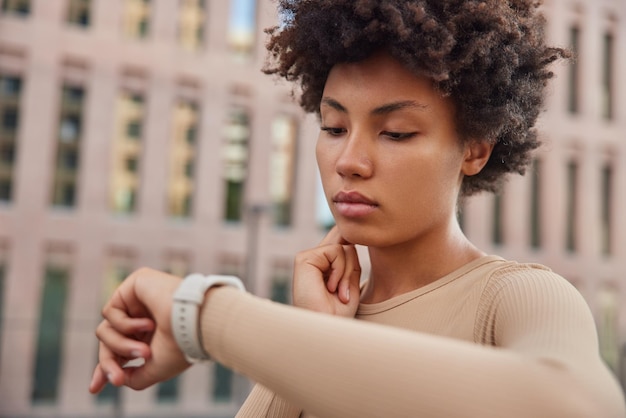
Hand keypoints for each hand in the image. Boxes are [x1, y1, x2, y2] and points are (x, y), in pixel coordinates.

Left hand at [89, 268, 190, 393]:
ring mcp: (138, 300)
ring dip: (121, 346)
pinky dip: (124, 325)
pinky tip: (148, 324)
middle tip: (118, 379)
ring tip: (145, 351)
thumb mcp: (155, 368)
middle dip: (110, 362)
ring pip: (106, 330)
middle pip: (108, 342)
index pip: (119, 350)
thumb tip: (118, 378)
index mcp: (151, 334)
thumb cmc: (181, 344)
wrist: (194, 322)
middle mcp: (143, 316)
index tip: (95, 388)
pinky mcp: (134, 284)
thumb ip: (135, 377)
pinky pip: (110, 311)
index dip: (107, 367)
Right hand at [292, 226, 361, 316]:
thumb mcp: (349, 282)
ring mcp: (307, 258)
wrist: (327, 330)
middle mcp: (314, 259)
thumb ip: (349, 259)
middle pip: (343, 239)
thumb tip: (351, 235)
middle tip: (344, 290)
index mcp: (323, 265)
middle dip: (352, 263)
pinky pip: (336, 251)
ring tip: (338, 293)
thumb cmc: (338, 314)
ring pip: (344, 247)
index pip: (342, 242)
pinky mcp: (304, 258)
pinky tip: (330, 288)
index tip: (357, 266)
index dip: (354, 247)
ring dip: (347, 273)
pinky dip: (340, 271)